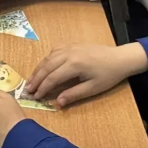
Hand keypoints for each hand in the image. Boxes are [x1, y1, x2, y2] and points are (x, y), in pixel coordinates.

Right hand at [25, 43, 147, 106]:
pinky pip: (54, 51)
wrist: (120, 58)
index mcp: (74, 65)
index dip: (43, 88)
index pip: (52, 78)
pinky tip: (44, 67)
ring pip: (48, 58)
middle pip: (47, 67)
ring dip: (38, 69)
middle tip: (28, 90)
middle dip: (36, 79)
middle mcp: (69, 54)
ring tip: (31, 80)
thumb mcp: (93, 88)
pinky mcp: (72, 45)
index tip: (35, 97)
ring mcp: (70, 47)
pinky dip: (46, 60)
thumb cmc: (108, 75)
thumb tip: (57, 102)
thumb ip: (74, 94)